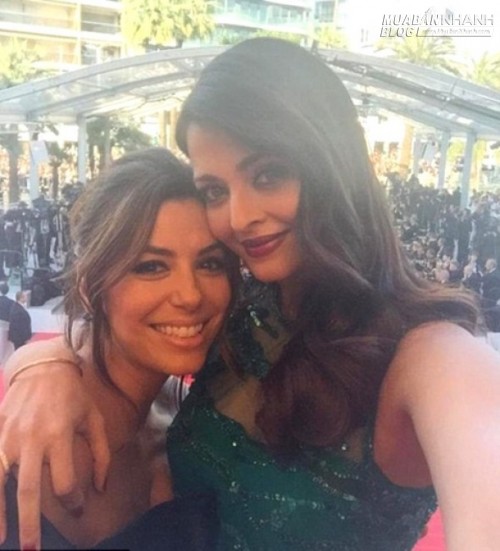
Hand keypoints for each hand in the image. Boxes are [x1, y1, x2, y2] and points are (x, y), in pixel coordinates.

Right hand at [0, 364, 110, 549]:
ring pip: (1, 483)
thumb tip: (101, 488)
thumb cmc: (74, 396)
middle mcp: (32, 439)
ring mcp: (10, 437)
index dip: (72, 499)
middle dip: (30, 524)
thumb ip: (102, 454)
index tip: (78, 505)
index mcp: (60, 435)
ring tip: (5, 541)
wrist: (44, 367)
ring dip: (1, 514)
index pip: (65, 481)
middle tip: (33, 549)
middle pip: (29, 490)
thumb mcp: (95, 420)